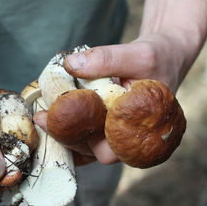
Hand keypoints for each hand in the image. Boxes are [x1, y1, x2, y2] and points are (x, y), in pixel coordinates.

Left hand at [34, 33, 194, 165]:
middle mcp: (130, 138)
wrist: (166, 55)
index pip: (107, 151)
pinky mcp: (110, 122)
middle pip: (92, 151)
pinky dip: (71, 125)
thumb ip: (106, 59)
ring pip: (88, 143)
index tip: (51, 121)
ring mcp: (118, 131)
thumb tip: (69, 64)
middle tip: (40, 118)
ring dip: (65, 132)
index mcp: (142, 132)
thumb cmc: (158, 57)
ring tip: (42, 115)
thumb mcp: (137, 54)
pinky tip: (54, 113)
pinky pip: (89, 131)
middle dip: (65, 136)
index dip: (77, 140)